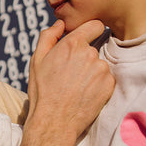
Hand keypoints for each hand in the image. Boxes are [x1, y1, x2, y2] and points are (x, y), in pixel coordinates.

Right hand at [26, 19, 114, 144]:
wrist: (54, 121)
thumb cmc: (42, 91)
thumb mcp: (37, 60)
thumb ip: (48, 36)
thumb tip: (60, 24)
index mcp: (72, 44)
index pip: (95, 25)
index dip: (90, 31)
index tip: (87, 39)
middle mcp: (90, 53)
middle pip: (95, 48)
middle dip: (85, 57)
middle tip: (70, 74)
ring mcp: (101, 70)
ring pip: (100, 64)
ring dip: (91, 72)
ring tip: (76, 87)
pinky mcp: (109, 85)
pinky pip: (106, 79)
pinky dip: (98, 85)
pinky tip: (84, 94)